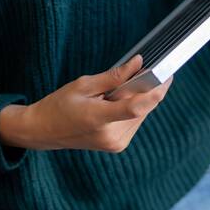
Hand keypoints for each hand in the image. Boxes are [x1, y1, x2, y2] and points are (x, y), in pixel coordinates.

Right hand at [0, 54, 171, 152]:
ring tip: (120, 90)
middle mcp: (110, 136)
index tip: (166, 76)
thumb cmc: (60, 105)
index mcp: (98, 119)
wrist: (43, 131)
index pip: (135, 107)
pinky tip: (118, 101)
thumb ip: (114, 76)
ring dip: (139, 99)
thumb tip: (138, 63)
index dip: (154, 92)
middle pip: (142, 109)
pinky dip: (133, 109)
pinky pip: (134, 122)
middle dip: (146, 90)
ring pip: (141, 115)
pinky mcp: (117, 146)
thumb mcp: (84, 84)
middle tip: (142, 72)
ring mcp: (114, 144)